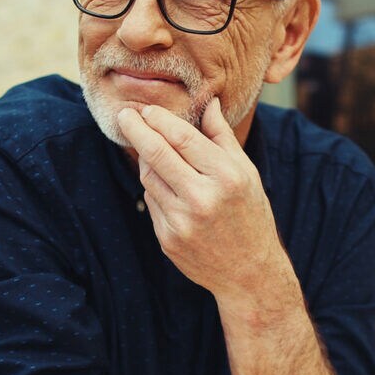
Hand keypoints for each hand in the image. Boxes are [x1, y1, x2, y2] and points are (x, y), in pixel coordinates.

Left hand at [115, 99, 286, 298]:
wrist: (249, 273)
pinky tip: (166, 184)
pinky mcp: (167, 240)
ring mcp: (182, 222)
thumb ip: (222, 136)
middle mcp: (202, 199)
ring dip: (145, 159)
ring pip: (148, 177)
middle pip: (156, 153)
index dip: (159, 119)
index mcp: (226, 177)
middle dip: (136, 129)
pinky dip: (154, 187)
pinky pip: (151, 201)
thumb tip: (207, 101)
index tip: (147, 109)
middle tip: (124, 114)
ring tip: (150, 149)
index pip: (182, 137)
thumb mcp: (246, 172)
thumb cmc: (250, 214)